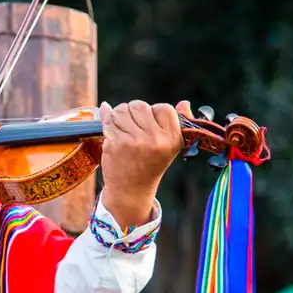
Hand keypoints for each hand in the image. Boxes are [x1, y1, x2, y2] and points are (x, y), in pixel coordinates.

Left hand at [98, 100, 193, 227]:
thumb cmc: (150, 164)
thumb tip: (185, 103)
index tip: (149, 126)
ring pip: (121, 110)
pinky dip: (108, 124)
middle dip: (133, 113)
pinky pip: (108, 120)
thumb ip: (177, 122)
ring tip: (123, 132)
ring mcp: (134, 140)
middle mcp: (155, 139)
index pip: (163, 108)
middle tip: (133, 129)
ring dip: (118, 117)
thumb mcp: (170, 146)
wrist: (131, 190)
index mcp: (172, 138)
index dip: (154, 113)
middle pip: (139, 105)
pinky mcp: (116, 142)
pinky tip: (113, 135)